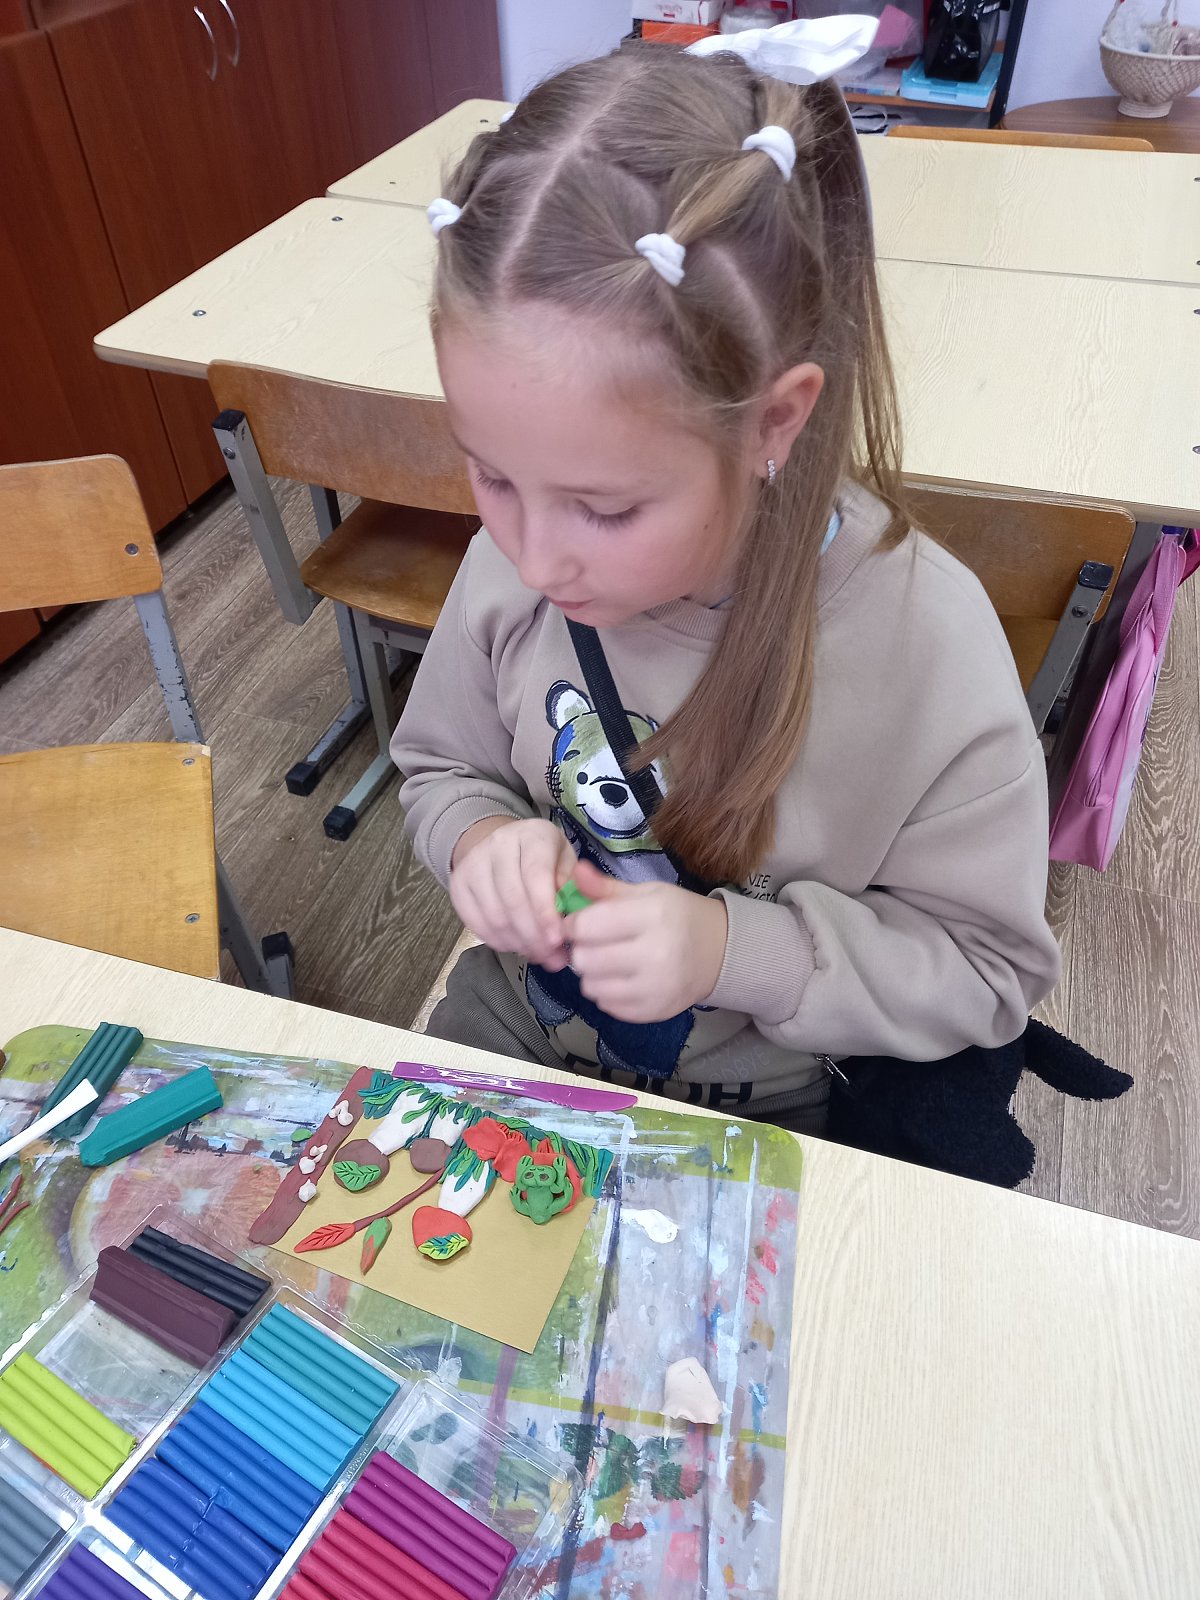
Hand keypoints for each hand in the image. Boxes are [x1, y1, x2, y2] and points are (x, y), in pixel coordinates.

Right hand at [450, 818, 576, 968]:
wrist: (504, 844)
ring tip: (538, 954)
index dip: (545, 912)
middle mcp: (499, 844)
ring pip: (494, 915)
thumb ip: (572, 887)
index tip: (557, 939)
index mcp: (533, 835)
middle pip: (513, 899)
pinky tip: (516, 946)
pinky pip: (476, 923)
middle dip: (534, 935)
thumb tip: (570, 917)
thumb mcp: (566, 862)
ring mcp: (473, 864)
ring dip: (518, 943)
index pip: (535, 875)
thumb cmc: (545, 857)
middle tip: (551, 957)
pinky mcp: (458, 885)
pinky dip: (498, 942)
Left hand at [564, 860, 728, 1023]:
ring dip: (591, 974)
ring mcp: (656, 987)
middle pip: (585, 960)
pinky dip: (606, 992)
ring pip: (591, 986)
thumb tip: (575, 871)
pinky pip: (607, 1005)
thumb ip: (606, 887)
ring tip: (606, 962)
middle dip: (581, 949)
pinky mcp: (654, 1011)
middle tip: (593, 944)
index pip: (588, 926)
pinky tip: (620, 978)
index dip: (572, 924)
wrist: (719, 951)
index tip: (575, 923)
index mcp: (653, 916)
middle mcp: (656, 954)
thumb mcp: (647, 893)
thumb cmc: (678, 915)